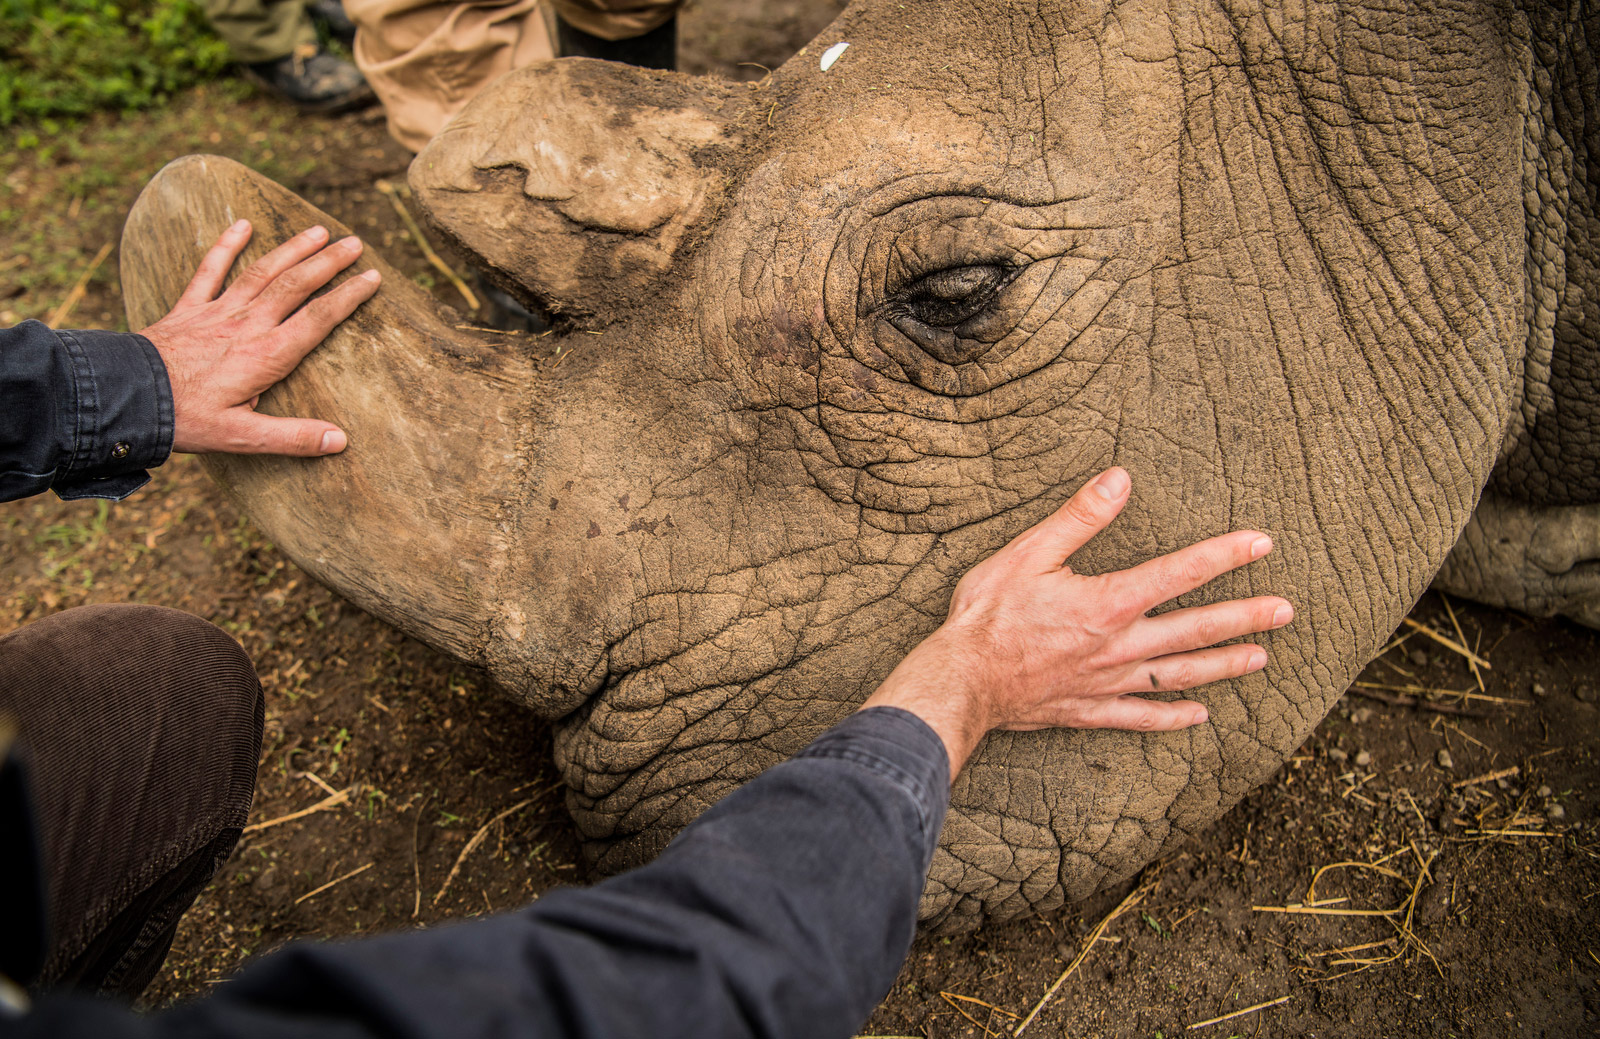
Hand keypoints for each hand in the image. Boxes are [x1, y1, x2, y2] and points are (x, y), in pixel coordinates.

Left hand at [138, 220, 380, 455]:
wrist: (127, 397)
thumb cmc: (186, 420)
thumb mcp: (242, 437)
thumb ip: (293, 437)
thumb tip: (340, 440)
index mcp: (267, 355)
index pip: (318, 319)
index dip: (348, 297)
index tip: (373, 278)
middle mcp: (247, 326)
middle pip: (296, 285)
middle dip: (328, 262)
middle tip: (355, 243)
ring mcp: (217, 313)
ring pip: (262, 272)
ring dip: (292, 249)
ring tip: (318, 230)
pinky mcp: (188, 309)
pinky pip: (209, 270)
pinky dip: (226, 245)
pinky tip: (242, 224)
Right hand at [861, 467, 1292, 778]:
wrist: (960, 682)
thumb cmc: (988, 614)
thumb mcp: (1029, 553)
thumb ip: (1079, 517)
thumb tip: (1119, 479)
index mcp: (1108, 602)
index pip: (1181, 573)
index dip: (1224, 555)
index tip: (1261, 543)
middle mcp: (1119, 645)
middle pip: (1195, 629)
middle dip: (1244, 617)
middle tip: (1286, 610)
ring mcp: (1107, 682)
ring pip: (1180, 675)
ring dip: (1223, 665)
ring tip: (1261, 658)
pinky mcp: (1088, 709)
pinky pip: (1140, 717)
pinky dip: (1172, 717)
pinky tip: (1199, 716)